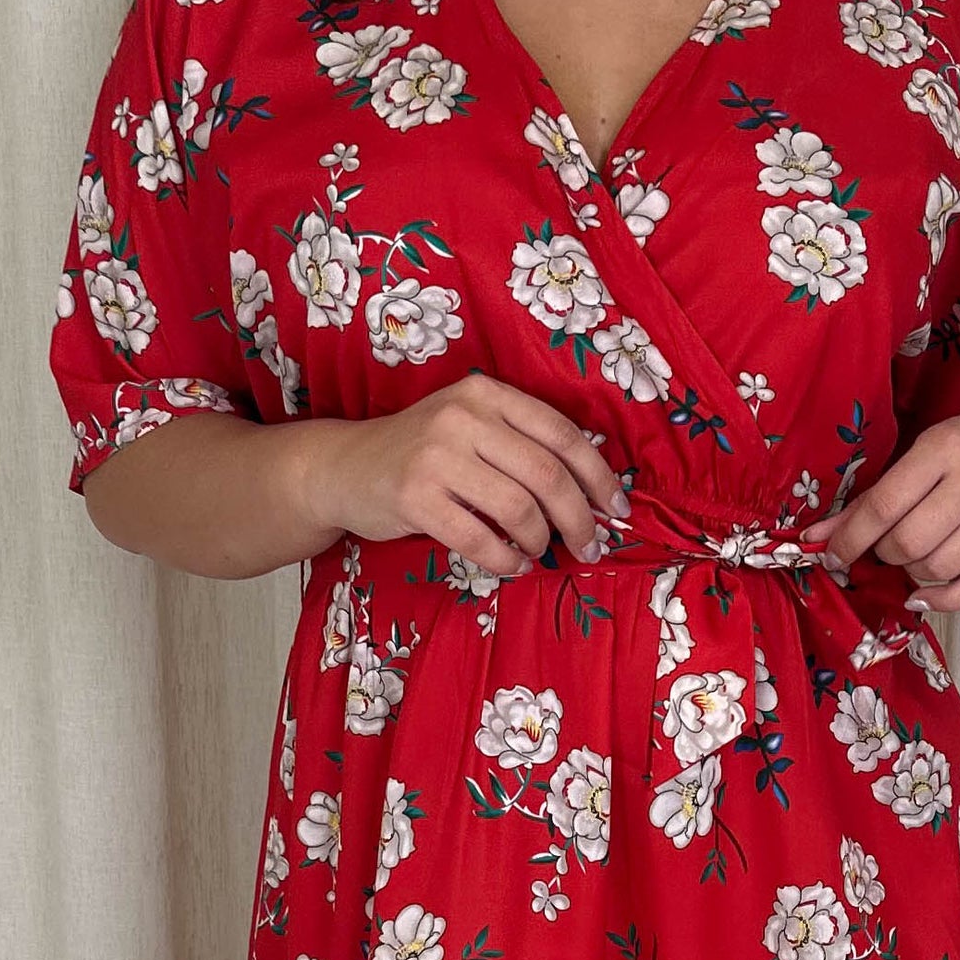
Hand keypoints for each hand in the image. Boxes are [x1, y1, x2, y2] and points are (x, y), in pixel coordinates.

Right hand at [306, 371, 625, 578]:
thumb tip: (592, 485)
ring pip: (518, 508)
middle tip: (589, 545)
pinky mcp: (413, 497)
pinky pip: (478, 538)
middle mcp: (463, 417)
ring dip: (541, 541)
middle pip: (547, 474)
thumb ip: (521, 442)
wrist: (344, 467)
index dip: (598, 476)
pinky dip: (505, 559)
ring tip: (539, 553)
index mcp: (486, 393)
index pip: (562, 434)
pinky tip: (512, 565)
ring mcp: (435, 456)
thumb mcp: (470, 426)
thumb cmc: (421, 452)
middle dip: (579, 518)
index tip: (616, 508)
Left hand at [799, 397, 959, 614]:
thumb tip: (816, 538)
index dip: (850, 539)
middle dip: (885, 554)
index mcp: (945, 446)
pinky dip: (940, 600)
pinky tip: (924, 594)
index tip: (833, 555)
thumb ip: (872, 498)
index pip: (884, 506)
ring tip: (914, 558)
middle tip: (887, 547)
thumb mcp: (922, 454)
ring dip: (912, 574)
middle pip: (909, 542)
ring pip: (938, 568)